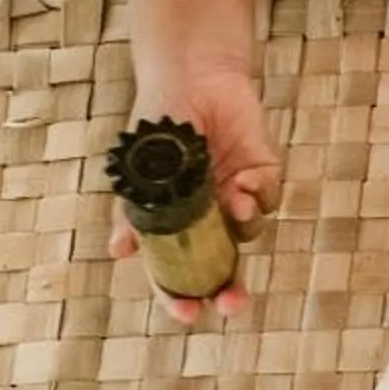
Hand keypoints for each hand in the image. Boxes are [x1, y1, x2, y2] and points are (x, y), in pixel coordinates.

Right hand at [109, 58, 280, 323]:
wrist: (188, 77)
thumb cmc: (157, 124)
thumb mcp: (139, 171)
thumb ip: (134, 212)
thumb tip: (120, 252)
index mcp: (174, 222)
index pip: (177, 273)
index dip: (181, 297)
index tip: (187, 313)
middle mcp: (206, 216)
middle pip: (221, 268)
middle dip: (228, 290)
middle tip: (230, 302)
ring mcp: (236, 195)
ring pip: (248, 232)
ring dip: (241, 225)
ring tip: (233, 202)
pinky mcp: (262, 172)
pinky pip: (268, 198)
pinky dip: (260, 197)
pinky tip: (245, 182)